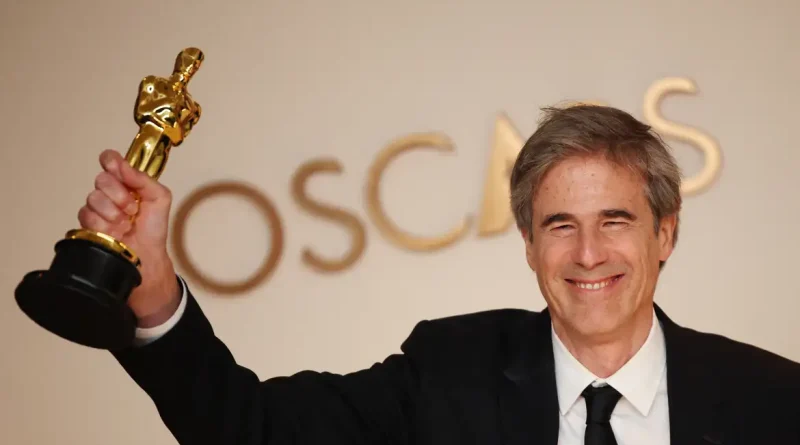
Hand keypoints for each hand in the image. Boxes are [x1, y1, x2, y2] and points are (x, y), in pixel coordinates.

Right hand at [78, 149, 179, 327]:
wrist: (146, 255)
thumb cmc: (153, 227)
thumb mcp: (159, 198)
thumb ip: (144, 179)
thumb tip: (123, 164)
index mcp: (126, 182)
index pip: (110, 160)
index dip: (110, 160)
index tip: (115, 166)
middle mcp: (109, 192)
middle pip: (101, 179)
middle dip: (119, 195)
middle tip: (133, 209)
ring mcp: (97, 208)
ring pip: (94, 198)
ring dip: (114, 212)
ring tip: (126, 223)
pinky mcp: (87, 224)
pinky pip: (88, 215)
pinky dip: (105, 224)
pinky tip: (115, 231)